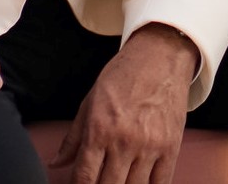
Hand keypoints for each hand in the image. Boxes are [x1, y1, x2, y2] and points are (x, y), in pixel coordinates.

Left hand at [53, 22, 198, 183]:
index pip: (84, 177)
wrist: (160, 56)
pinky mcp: (171, 147)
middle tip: (100, 181)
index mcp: (99, 130)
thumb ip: (73, 137)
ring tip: (119, 180)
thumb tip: (56, 162)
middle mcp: (124, 141)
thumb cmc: (124, 76)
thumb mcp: (90, 102)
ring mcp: (150, 146)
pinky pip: (161, 183)